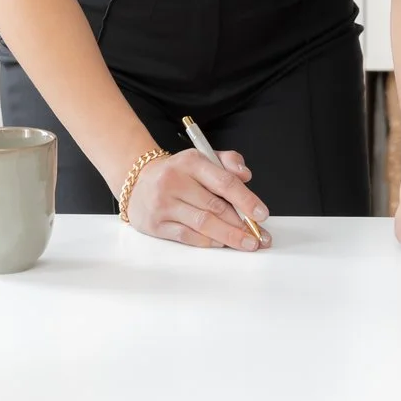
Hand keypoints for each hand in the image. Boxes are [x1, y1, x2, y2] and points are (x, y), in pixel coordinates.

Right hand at [126, 149, 269, 249]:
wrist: (138, 181)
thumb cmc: (178, 172)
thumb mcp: (202, 157)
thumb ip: (227, 161)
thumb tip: (246, 175)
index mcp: (191, 161)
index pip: (224, 182)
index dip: (246, 200)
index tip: (262, 214)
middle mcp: (175, 181)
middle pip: (215, 207)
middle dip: (241, 224)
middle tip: (259, 236)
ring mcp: (163, 204)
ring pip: (203, 224)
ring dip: (229, 236)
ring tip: (246, 243)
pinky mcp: (155, 224)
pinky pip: (187, 236)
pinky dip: (208, 242)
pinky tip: (221, 243)